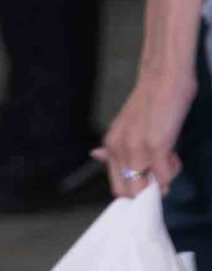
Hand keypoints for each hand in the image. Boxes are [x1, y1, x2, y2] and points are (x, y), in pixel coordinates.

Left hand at [96, 67, 196, 196]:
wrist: (163, 77)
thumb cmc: (150, 103)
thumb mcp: (126, 126)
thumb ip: (113, 147)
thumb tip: (95, 155)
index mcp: (110, 145)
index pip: (118, 189)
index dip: (137, 193)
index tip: (151, 181)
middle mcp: (118, 149)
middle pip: (132, 194)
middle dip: (151, 191)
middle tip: (162, 168)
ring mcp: (136, 149)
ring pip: (149, 190)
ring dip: (164, 180)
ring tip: (168, 156)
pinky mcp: (155, 146)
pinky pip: (166, 178)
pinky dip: (174, 170)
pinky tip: (174, 151)